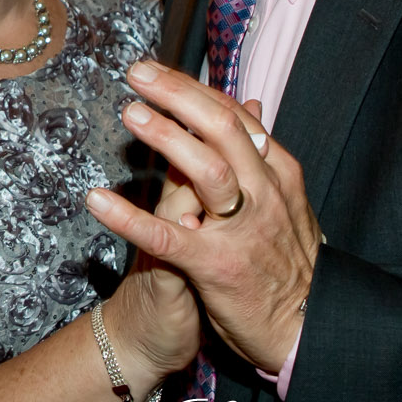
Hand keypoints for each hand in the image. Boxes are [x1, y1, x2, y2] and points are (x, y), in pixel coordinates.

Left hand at [87, 62, 321, 372]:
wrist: (305, 329)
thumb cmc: (288, 261)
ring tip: (131, 113)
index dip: (192, 90)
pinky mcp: (216, 267)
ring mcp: (241, 229)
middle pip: (221, 128)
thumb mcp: (286, 199)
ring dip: (167, 138)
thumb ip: (262, 152)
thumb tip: (251, 104)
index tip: (158, 72)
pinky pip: (167, 237)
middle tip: (138, 73)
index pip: (232, 117)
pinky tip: (97, 200)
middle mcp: (264, 193)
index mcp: (278, 173)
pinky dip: (130, 217)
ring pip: (206, 171)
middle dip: (178, 96)